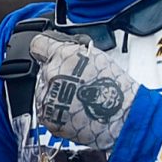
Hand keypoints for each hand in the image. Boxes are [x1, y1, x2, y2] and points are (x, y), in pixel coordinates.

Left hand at [29, 31, 137, 150]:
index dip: (44, 49)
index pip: (38, 44)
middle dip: (56, 74)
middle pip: (43, 69)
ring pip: (43, 90)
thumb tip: (60, 49)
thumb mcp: (94, 56)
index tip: (46, 53)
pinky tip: (74, 111)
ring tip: (78, 100)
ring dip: (55, 93)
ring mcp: (48, 97)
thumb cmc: (116, 88)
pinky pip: (45, 110)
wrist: (123, 117)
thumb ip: (71, 51)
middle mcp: (52, 74)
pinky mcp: (47, 116)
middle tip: (75, 83)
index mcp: (64, 55)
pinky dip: (56, 111)